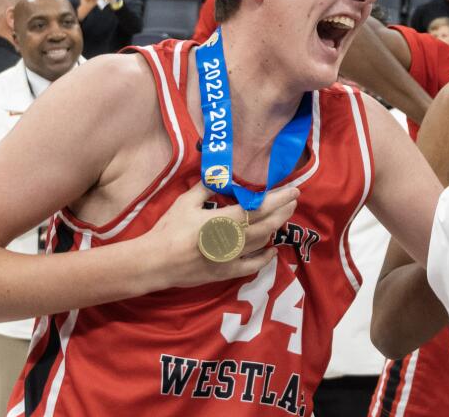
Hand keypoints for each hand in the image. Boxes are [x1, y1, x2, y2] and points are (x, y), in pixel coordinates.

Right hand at [140, 182, 299, 290]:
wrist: (154, 262)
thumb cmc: (169, 230)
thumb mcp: (186, 202)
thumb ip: (208, 187)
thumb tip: (223, 174)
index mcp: (223, 220)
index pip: (259, 208)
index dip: (279, 199)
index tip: (293, 190)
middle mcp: (232, 240)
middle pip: (267, 224)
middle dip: (284, 211)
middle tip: (293, 200)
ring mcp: (231, 258)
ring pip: (262, 242)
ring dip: (276, 228)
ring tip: (284, 216)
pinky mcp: (226, 272)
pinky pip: (252, 266)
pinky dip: (265, 258)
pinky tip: (272, 250)